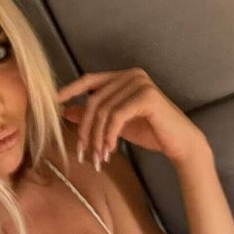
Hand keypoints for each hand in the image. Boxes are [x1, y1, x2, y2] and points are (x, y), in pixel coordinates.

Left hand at [56, 67, 208, 170]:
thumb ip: (94, 116)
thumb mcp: (115, 125)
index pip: (90, 80)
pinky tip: (111, 150)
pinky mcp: (147, 96)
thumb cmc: (149, 131)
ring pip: (104, 111)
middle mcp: (131, 75)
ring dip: (98, 138)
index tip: (53, 103)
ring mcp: (140, 83)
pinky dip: (110, 135)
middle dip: (86, 129)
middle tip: (83, 153)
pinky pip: (117, 116)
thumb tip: (67, 112)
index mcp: (122, 76)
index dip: (70, 90)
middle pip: (94, 100)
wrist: (179, 143)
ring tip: (99, 157)